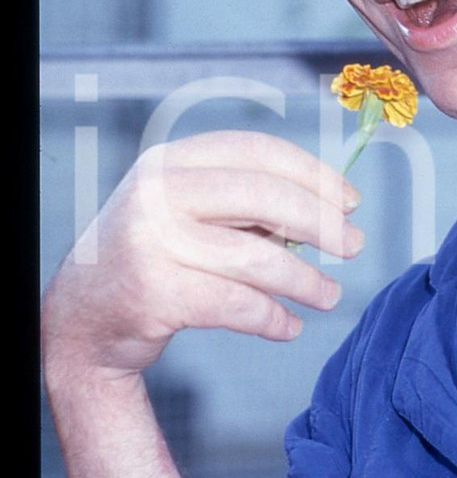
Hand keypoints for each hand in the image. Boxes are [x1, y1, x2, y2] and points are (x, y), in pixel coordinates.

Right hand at [42, 130, 362, 383]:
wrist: (80, 319)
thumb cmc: (152, 258)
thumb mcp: (187, 212)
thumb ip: (245, 204)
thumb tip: (331, 210)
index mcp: (170, 161)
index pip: (257, 151)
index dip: (313, 174)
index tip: (349, 200)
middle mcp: (156, 192)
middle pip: (266, 198)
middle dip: (322, 224)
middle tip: (354, 246)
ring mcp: (151, 241)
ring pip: (257, 258)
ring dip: (305, 281)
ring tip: (329, 296)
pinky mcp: (155, 292)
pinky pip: (238, 304)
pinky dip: (272, 318)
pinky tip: (289, 325)